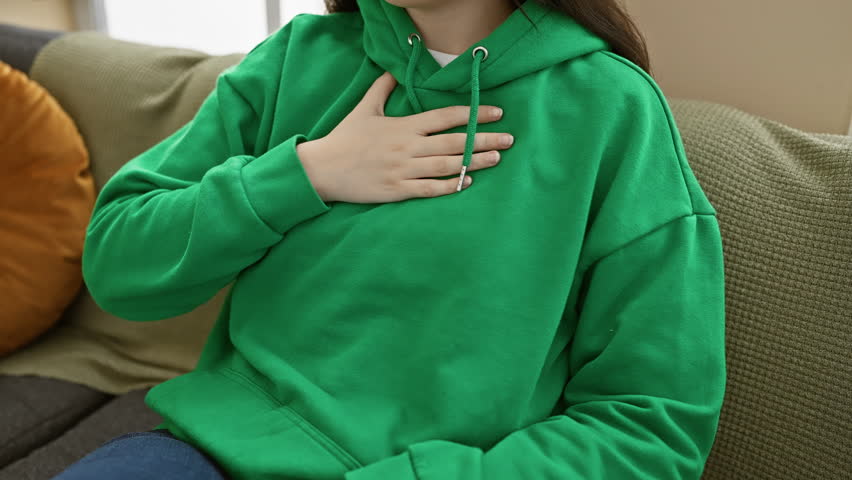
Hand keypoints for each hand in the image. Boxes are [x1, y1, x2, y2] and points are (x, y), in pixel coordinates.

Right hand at [297, 71, 513, 202]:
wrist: (323, 169)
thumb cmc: (344, 138)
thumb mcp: (364, 109)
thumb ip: (381, 89)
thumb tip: (392, 70)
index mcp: (403, 126)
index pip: (445, 117)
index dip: (474, 114)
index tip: (496, 112)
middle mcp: (408, 147)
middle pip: (455, 142)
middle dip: (485, 139)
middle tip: (509, 139)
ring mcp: (404, 170)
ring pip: (447, 166)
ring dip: (475, 162)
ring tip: (497, 158)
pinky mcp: (398, 190)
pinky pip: (430, 189)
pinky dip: (450, 186)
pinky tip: (468, 182)